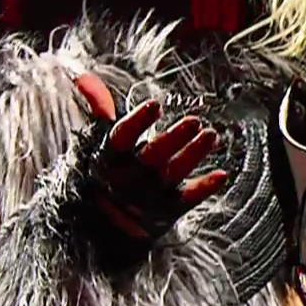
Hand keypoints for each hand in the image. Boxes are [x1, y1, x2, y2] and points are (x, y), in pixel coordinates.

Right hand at [74, 73, 227, 238]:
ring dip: (194, 153)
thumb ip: (99, 109)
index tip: (155, 105)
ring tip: (212, 135)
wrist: (102, 228)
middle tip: (194, 120)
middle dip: (174, 138)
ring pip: (175, 171)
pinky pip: (188, 198)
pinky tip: (222, 174)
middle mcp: (131, 176)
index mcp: (111, 157)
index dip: (138, 122)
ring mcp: (151, 195)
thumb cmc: (105, 173)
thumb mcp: (99, 143)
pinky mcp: (168, 210)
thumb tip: (84, 77)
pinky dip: (204, 187)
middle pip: (154, 154)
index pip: (122, 137)